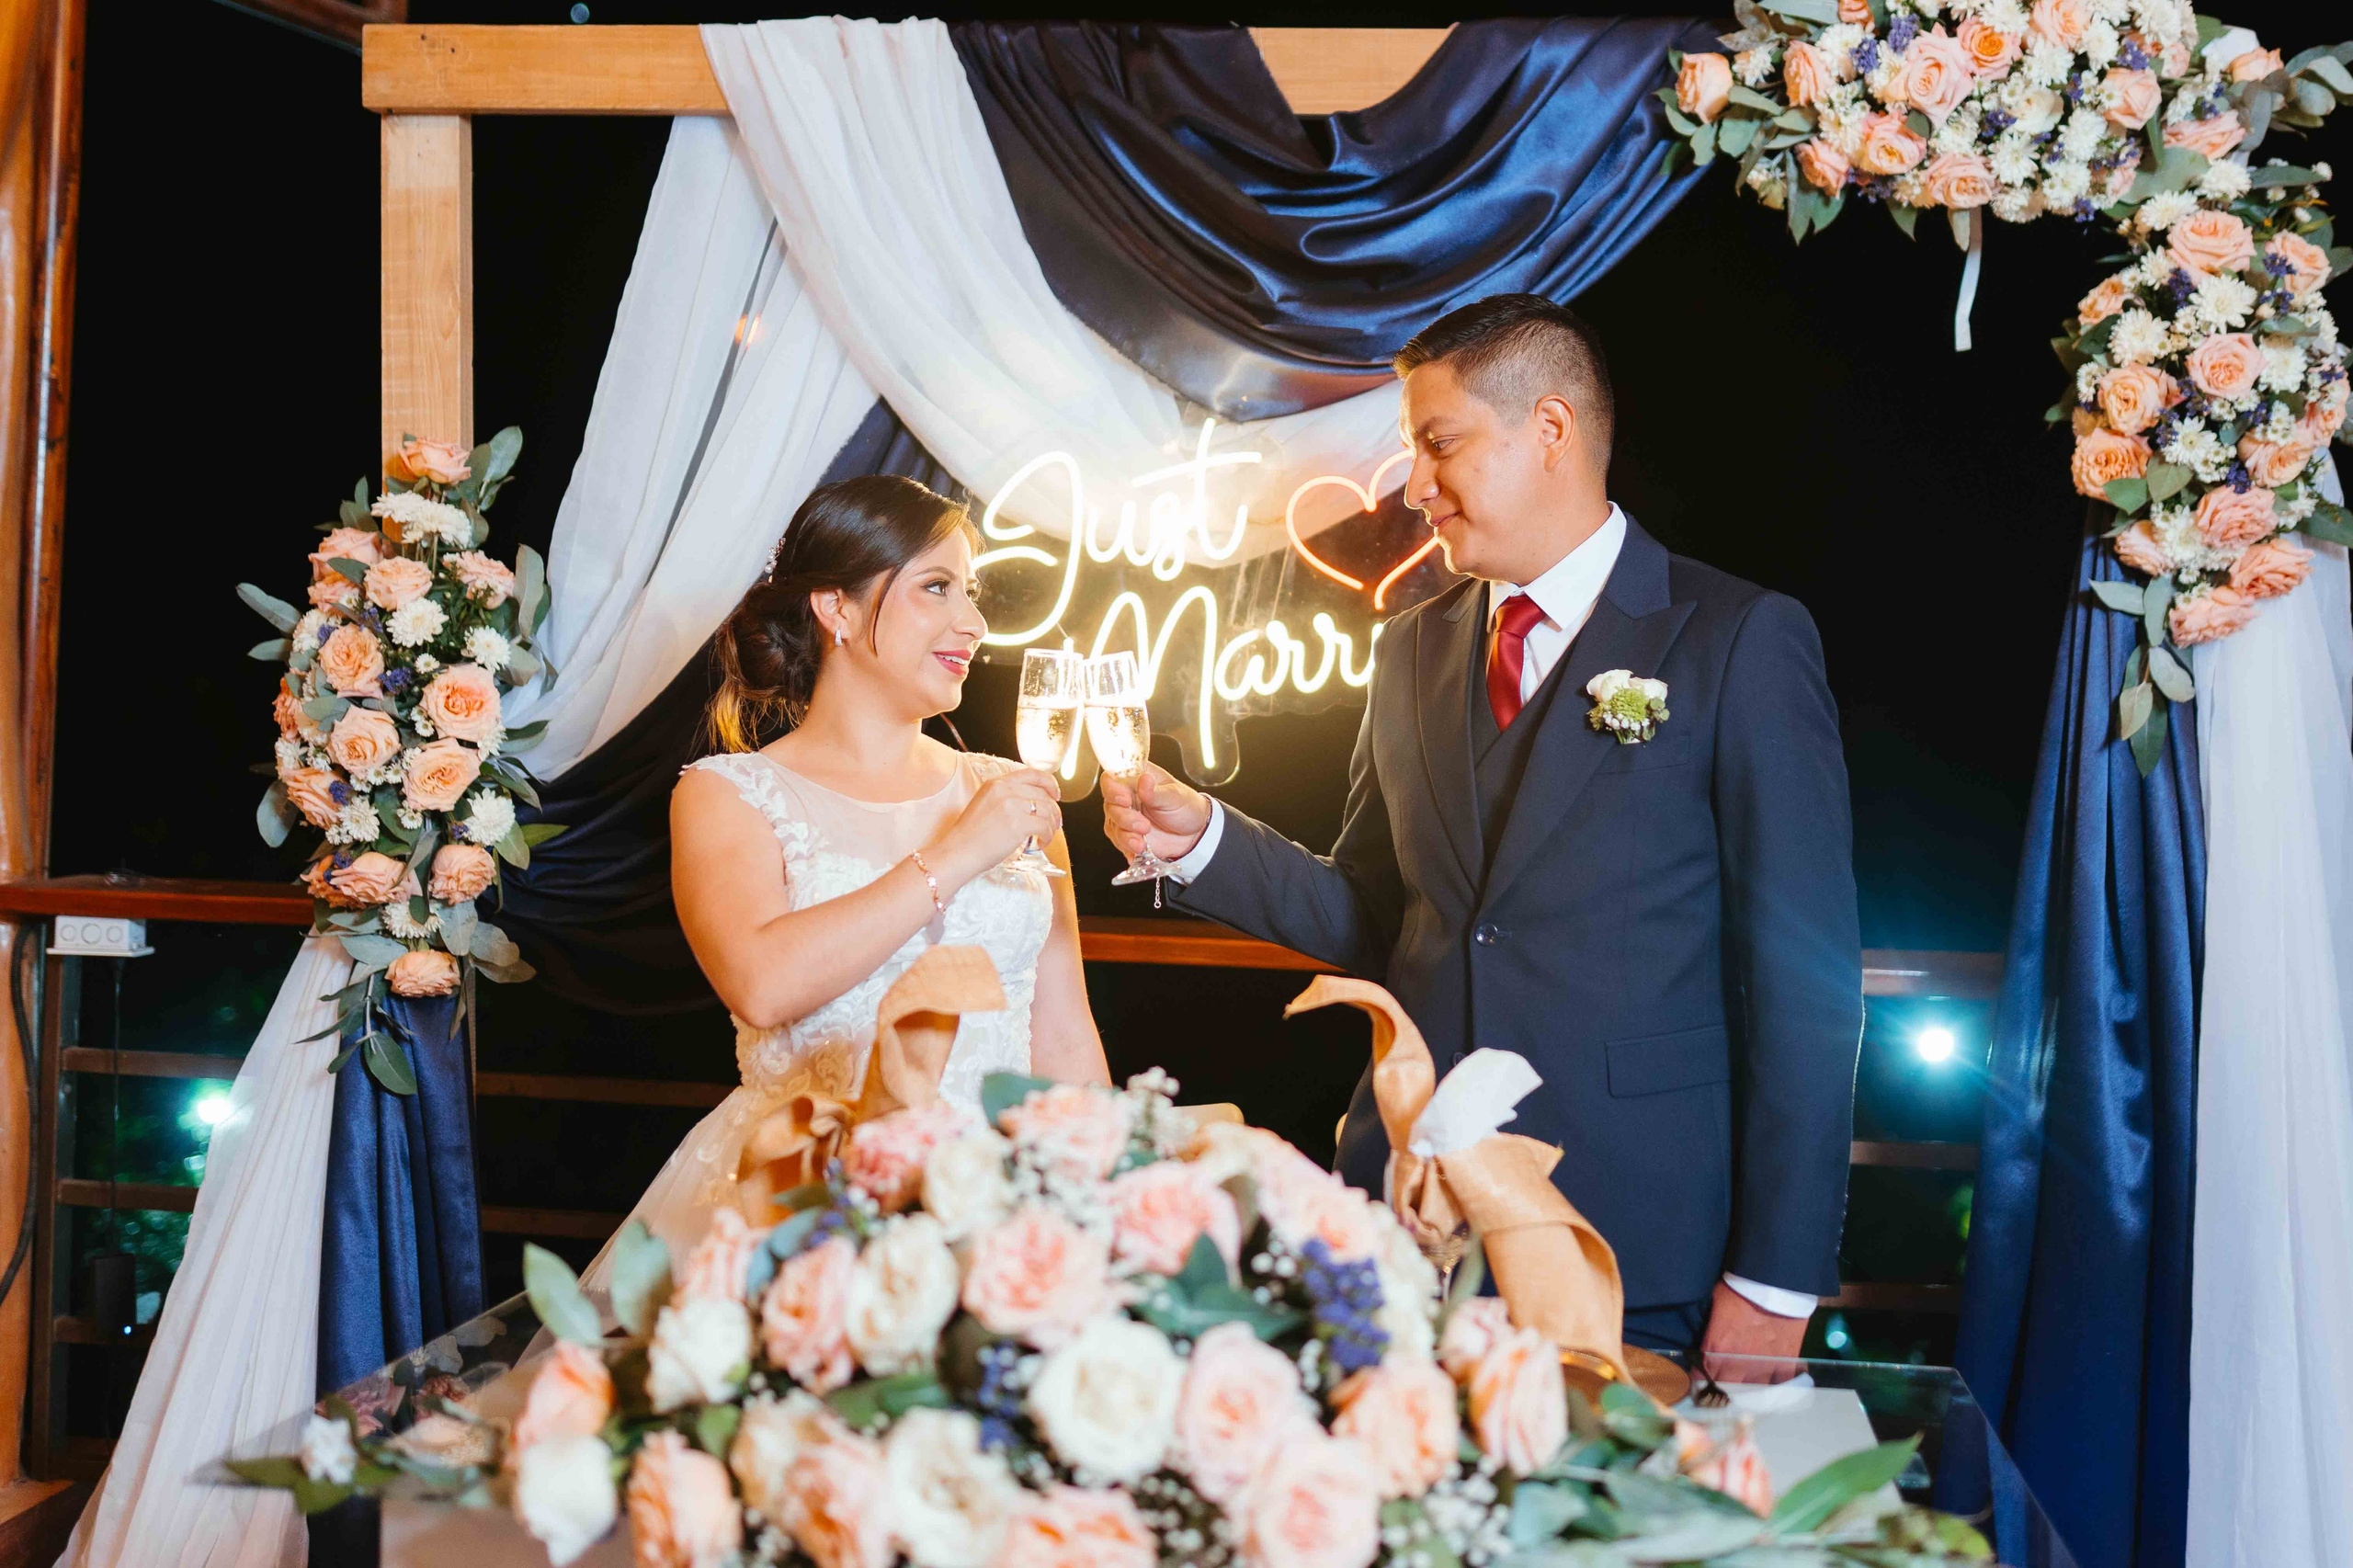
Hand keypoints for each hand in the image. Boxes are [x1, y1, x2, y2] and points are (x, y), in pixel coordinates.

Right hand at [928, 768, 1062, 887]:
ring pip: (1048, 811)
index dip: (1050, 783)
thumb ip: (1007, 798)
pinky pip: (1045, 827)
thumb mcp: (986, 804)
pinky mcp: (1018, 824)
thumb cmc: (970, 836)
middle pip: (1043, 795)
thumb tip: (1035, 804)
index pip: (1032, 774)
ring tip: (1044, 837)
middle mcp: (1005, 789)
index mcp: (997, 783)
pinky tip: (1039, 844)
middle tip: (1054, 825)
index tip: (1056, 795)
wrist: (957, 852)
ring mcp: (1012, 806)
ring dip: (1051, 826)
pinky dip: (1047, 837)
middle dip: (1053, 811)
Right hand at [1100, 762, 1209, 862]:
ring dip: (1126, 837)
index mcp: (1136, 779)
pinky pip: (1119, 842)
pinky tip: (1139, 851)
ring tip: (1142, 844)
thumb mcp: (1175, 796)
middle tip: (1143, 826)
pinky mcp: (1128, 836)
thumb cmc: (1186, 807)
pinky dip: (1128, 848)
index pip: (1112, 779)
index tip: (1125, 800)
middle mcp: (1126, 797)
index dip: (1113, 789)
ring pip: (1113, 826)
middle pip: (1110, 805)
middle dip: (1124, 818)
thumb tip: (1144, 779)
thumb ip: (1155, 791)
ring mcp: (1125, 818)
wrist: (1194, 834)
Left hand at [1700, 1281, 1808, 1384]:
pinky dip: (1776, 1386)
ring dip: (1747, 1390)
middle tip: (1720, 1390)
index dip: (1699, 1382)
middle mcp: (1739, 1362)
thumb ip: (1710, 1328)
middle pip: (1726, 1390)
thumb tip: (1705, 1339)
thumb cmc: (1741, 1288)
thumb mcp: (1716, 1304)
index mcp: (1717, 1347)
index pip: (1702, 1377)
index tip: (1699, 1384)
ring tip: (1744, 1389)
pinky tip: (1771, 1385)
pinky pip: (1781, 1385)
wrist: (1775, 1283)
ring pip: (1752, 1392)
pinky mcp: (1786, 1362)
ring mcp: (1764, 1365)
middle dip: (1721, 1391)